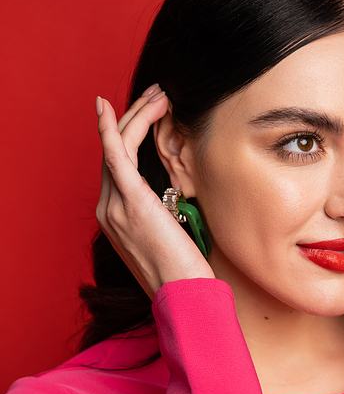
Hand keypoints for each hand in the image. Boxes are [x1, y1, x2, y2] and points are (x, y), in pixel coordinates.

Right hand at [95, 86, 214, 299]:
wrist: (184, 298)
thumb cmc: (184, 275)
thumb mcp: (171, 239)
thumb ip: (166, 214)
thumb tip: (178, 198)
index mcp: (117, 219)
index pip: (119, 166)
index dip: (132, 135)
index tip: (153, 114)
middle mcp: (109, 211)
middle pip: (115, 151)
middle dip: (135, 118)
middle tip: (159, 95)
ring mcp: (115, 208)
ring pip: (117, 147)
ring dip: (136, 116)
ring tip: (159, 95)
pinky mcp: (130, 203)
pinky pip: (114, 156)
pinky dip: (109, 129)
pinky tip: (108, 107)